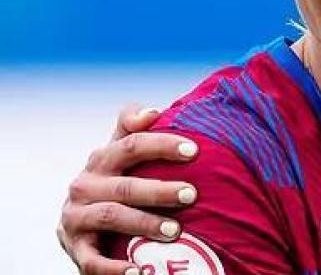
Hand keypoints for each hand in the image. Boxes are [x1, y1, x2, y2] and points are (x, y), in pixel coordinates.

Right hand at [57, 104, 199, 274]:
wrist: (84, 225)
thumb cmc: (118, 182)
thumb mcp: (122, 155)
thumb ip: (134, 128)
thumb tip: (153, 112)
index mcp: (102, 159)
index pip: (131, 144)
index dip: (162, 143)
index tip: (195, 150)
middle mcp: (85, 185)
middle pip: (124, 184)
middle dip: (159, 190)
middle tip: (192, 194)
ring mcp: (76, 217)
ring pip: (111, 217)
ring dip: (144, 224)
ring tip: (175, 231)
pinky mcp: (75, 249)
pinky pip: (92, 261)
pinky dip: (114, 268)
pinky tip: (137, 271)